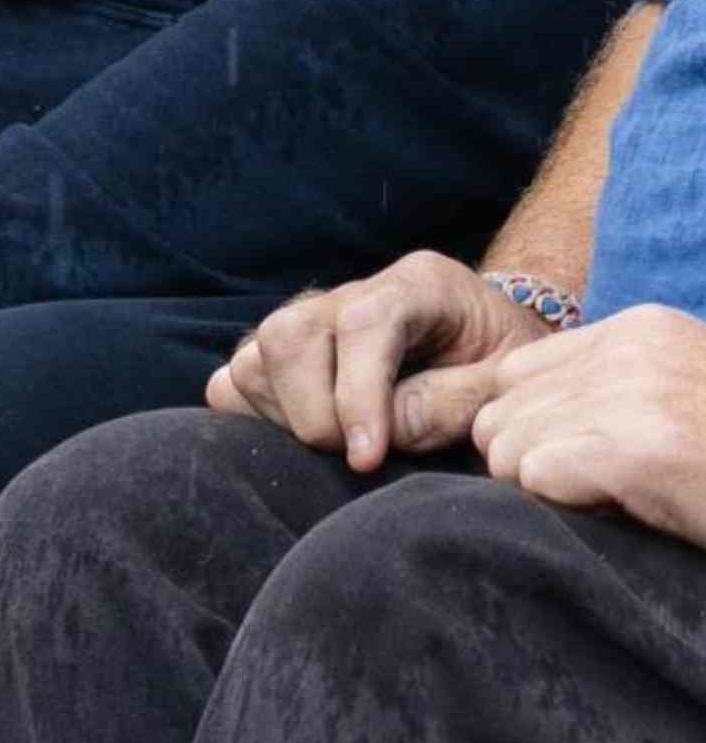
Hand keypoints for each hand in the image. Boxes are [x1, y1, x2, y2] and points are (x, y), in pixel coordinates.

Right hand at [208, 249, 534, 470]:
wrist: (498, 346)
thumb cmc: (506, 366)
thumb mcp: (505, 384)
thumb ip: (449, 405)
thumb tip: (380, 435)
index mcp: (420, 284)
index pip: (362, 322)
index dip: (358, 394)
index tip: (367, 458)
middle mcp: (353, 290)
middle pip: (292, 333)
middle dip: (315, 413)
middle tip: (359, 458)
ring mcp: (312, 318)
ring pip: (255, 354)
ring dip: (286, 416)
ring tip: (338, 447)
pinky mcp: (284, 352)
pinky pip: (235, 378)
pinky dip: (255, 414)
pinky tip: (304, 438)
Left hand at [465, 304, 705, 544]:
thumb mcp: (682, 393)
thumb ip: (615, 389)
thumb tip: (538, 429)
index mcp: (638, 330)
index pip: (518, 371)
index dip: (527, 427)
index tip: (569, 463)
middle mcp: (624, 351)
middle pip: (500, 409)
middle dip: (525, 461)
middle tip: (582, 492)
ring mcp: (627, 396)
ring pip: (506, 447)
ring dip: (543, 489)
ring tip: (605, 502)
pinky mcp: (633, 451)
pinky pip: (535, 477)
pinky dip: (562, 506)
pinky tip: (615, 511)